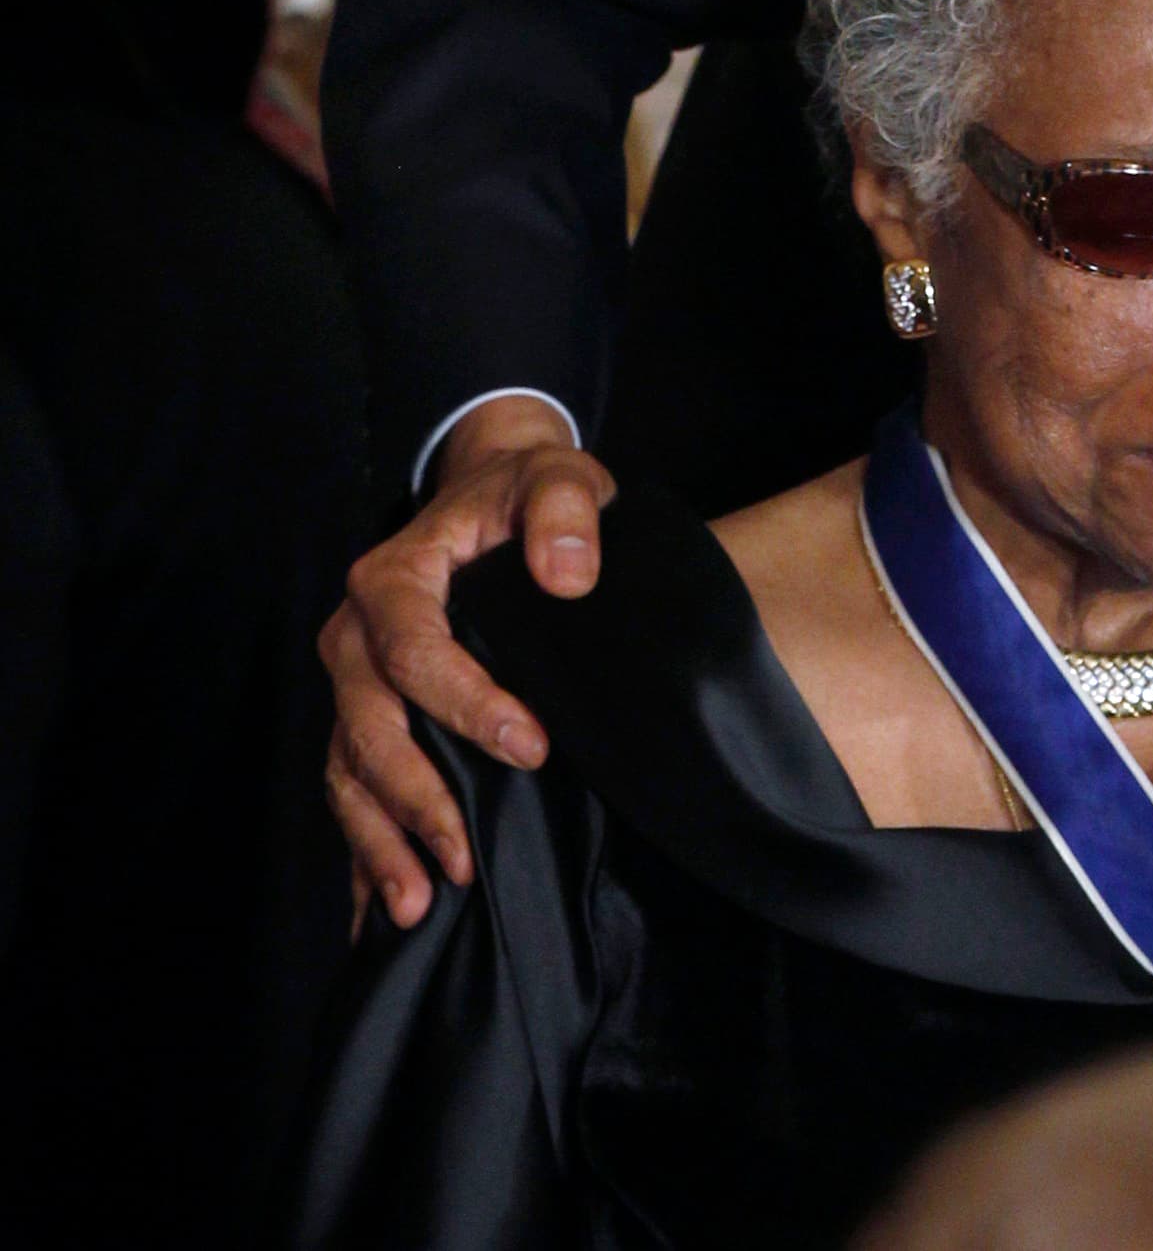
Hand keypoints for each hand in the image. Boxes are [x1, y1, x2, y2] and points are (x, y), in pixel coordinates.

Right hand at [318, 395, 611, 936]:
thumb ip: (566, 512)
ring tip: (418, 906)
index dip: (466, 703)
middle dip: (414, 797)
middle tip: (466, 859)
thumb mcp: (561, 479)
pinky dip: (367, 848)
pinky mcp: (367, 717)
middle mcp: (356, 635)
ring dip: (380, 840)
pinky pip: (352, 788)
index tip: (531, 746)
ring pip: (350, 770)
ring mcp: (354, 682)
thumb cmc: (529, 494)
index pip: (416, 649)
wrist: (497, 498)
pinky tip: (385, 909)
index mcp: (396, 577)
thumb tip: (566, 573)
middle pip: (368, 726)